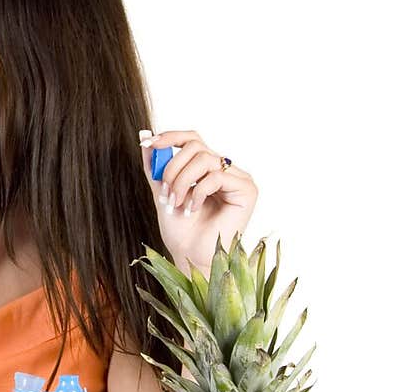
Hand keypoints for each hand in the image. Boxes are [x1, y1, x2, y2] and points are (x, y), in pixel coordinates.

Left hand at [138, 127, 257, 274]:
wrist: (190, 256)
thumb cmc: (180, 230)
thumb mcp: (161, 191)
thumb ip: (155, 165)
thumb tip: (144, 135)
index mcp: (207, 168)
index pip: (192, 139)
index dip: (170, 136)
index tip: (149, 144)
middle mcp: (225, 169)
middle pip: (196, 146)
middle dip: (173, 168)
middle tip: (166, 193)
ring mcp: (238, 178)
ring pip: (204, 158)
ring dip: (183, 181)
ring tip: (177, 203)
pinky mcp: (247, 190)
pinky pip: (216, 176)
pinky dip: (198, 192)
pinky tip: (194, 208)